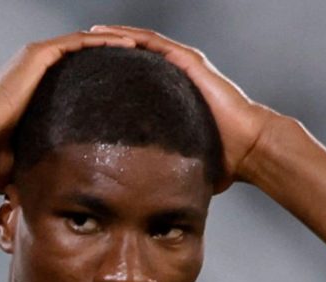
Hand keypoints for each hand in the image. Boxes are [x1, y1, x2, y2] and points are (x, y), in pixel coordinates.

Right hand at [0, 31, 135, 193]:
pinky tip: (125, 43)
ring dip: (110, 43)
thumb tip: (40, 205)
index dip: (94, 80)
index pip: (69, 79)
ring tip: (138, 46)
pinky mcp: (38, 54)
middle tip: (135, 62)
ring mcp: (35, 59)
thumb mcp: (19, 168)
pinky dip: (101, 41)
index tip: (118, 89)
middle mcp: (32, 70)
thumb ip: (33, 178)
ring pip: (81, 44)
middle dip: (107, 56)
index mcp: (31, 91)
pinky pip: (77, 42)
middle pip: (78, 56)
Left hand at [90, 25, 277, 190]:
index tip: (84, 77)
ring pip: (142, 43)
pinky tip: (108, 35)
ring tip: (87, 35)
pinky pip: (155, 43)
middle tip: (78, 49)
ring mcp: (183, 66)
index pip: (134, 80)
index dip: (110, 75)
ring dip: (114, 37)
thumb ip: (159, 176)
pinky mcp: (189, 62)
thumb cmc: (221, 161)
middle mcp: (176, 76)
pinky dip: (131, 37)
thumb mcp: (179, 165)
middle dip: (107, 50)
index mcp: (172, 97)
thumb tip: (136, 203)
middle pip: (135, 56)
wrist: (248, 149)